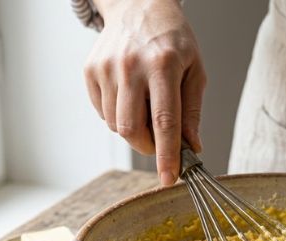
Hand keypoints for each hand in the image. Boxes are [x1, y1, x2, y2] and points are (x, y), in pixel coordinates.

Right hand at [85, 0, 206, 184]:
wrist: (138, 5)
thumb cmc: (172, 40)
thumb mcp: (195, 70)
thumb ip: (193, 110)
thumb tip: (191, 147)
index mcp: (163, 65)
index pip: (164, 121)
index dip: (167, 155)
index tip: (170, 178)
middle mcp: (130, 66)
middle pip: (132, 129)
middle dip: (148, 146)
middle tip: (161, 141)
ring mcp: (106, 68)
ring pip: (115, 125)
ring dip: (133, 130)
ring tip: (146, 106)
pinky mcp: (90, 71)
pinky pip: (102, 112)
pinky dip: (117, 116)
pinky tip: (130, 96)